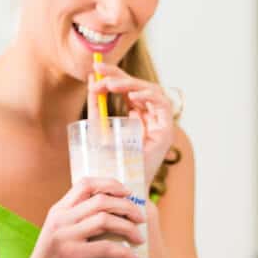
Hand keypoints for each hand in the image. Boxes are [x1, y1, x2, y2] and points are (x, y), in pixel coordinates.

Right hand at [10, 178, 145, 257]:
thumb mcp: (60, 235)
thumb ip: (77, 224)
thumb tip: (111, 218)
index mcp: (58, 210)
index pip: (85, 184)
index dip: (110, 184)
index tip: (128, 193)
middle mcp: (59, 219)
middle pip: (100, 200)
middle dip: (127, 207)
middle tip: (141, 219)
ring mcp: (63, 236)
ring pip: (104, 220)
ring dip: (128, 227)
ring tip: (140, 238)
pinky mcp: (69, 255)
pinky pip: (103, 248)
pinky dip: (123, 252)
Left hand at [88, 62, 175, 177]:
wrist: (119, 187)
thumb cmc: (109, 162)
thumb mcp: (98, 128)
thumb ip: (96, 105)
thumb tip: (91, 78)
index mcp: (136, 115)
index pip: (127, 89)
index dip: (114, 75)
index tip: (95, 69)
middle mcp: (150, 117)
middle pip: (139, 87)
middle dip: (119, 75)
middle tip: (100, 70)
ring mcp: (159, 123)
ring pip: (151, 91)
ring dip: (131, 85)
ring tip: (111, 85)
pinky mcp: (166, 131)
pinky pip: (163, 105)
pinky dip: (149, 97)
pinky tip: (132, 97)